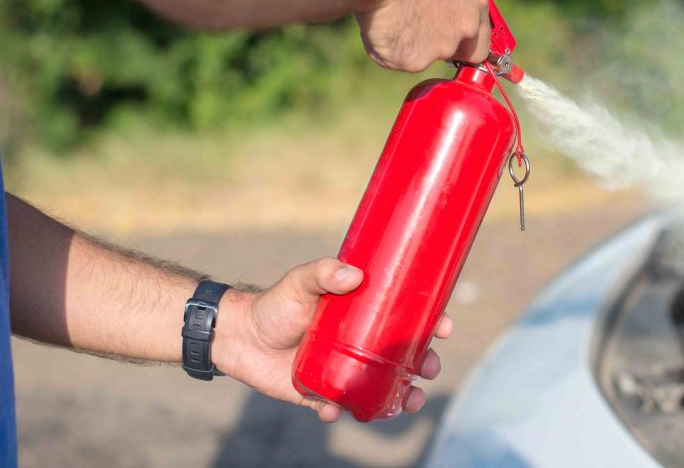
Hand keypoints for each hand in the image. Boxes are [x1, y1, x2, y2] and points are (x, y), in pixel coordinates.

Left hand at [214, 258, 452, 422]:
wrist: (238, 336)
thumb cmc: (275, 304)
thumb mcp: (300, 282)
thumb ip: (323, 273)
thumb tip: (353, 274)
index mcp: (363, 315)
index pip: (404, 318)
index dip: (429, 322)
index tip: (445, 326)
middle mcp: (359, 343)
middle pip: (401, 356)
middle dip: (423, 365)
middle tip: (429, 369)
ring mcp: (343, 369)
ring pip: (382, 386)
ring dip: (399, 396)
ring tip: (408, 402)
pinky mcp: (321, 393)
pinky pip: (340, 406)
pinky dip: (343, 411)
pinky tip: (337, 410)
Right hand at [354, 0, 496, 71]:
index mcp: (475, 3)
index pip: (480, 40)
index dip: (462, 39)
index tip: (444, 31)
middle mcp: (462, 30)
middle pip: (451, 51)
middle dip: (434, 44)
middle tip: (411, 22)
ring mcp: (437, 48)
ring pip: (419, 54)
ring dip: (406, 41)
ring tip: (389, 11)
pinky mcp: (410, 59)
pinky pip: (393, 58)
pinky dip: (383, 46)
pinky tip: (377, 21)